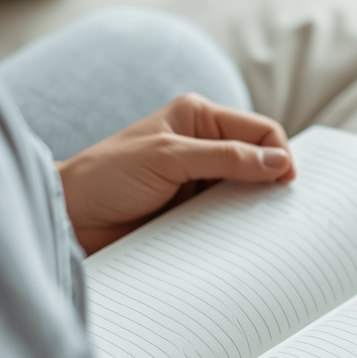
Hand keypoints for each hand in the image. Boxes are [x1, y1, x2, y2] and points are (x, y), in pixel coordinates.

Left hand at [58, 93, 295, 253]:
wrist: (70, 219)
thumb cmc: (107, 176)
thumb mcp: (168, 158)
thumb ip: (225, 157)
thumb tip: (280, 162)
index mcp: (199, 118)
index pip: (261, 130)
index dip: (279, 154)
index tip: (285, 183)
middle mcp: (204, 146)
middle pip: (260, 161)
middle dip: (272, 182)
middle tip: (278, 210)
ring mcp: (200, 181)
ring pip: (247, 192)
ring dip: (254, 209)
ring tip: (259, 228)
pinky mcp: (193, 212)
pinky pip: (229, 218)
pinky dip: (238, 228)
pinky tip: (239, 239)